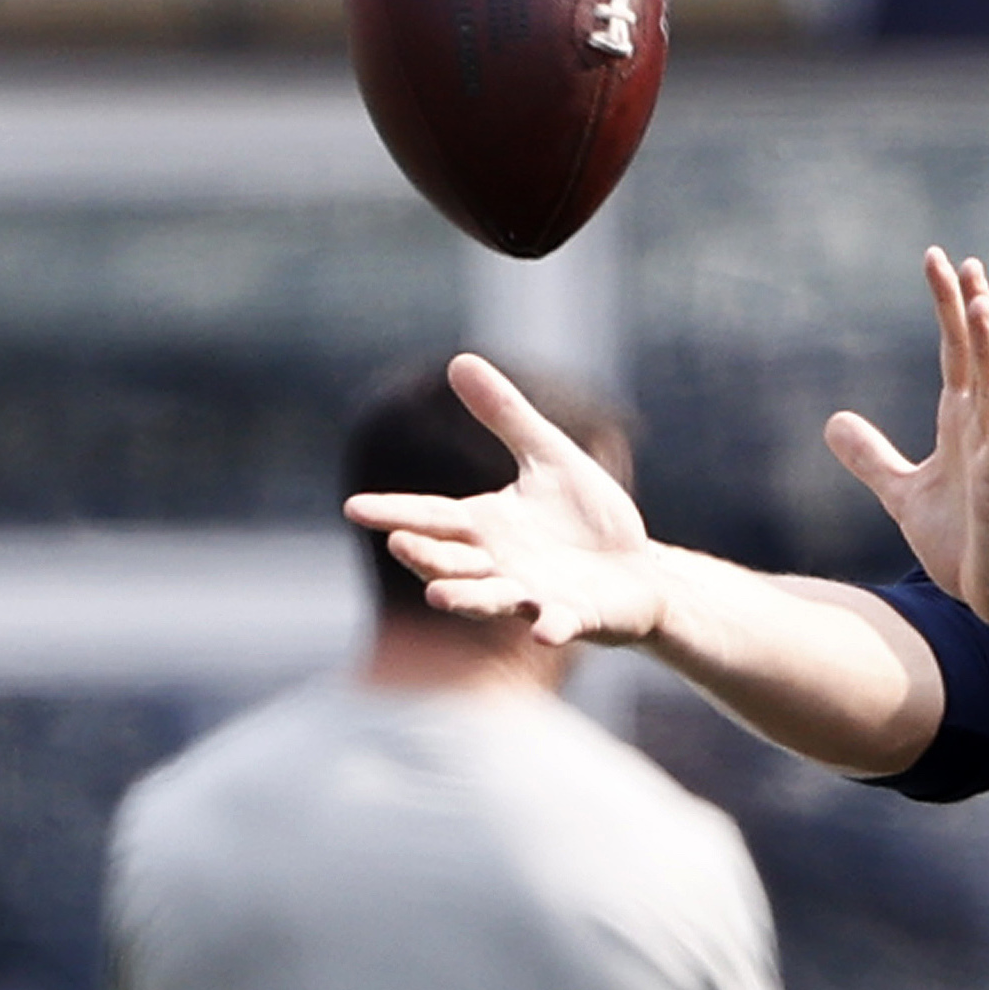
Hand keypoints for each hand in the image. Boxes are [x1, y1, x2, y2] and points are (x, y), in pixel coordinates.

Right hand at [343, 353, 666, 646]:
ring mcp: (533, 596)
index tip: (354, 507)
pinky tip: (545, 629)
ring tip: (440, 596)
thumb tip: (459, 360)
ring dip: (467, 599)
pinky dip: (551, 626)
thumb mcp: (549, 456)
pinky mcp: (574, 617)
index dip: (395, 513)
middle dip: (425, 556)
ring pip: (491, 600)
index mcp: (486, 527)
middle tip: (397, 541)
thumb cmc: (585, 516)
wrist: (634, 568)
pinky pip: (558, 623)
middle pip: (451, 562)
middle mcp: (499, 566)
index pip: (433, 517)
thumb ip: (506, 416)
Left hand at [824, 249, 988, 637]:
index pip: (955, 351)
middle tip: (960, 261)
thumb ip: (873, 456)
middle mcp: (985, 429)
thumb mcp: (904, 493)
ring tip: (981, 303)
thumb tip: (832, 421)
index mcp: (962, 423)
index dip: (946, 306)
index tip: (937, 259)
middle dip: (970, 309)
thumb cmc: (967, 542)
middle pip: (978, 356)